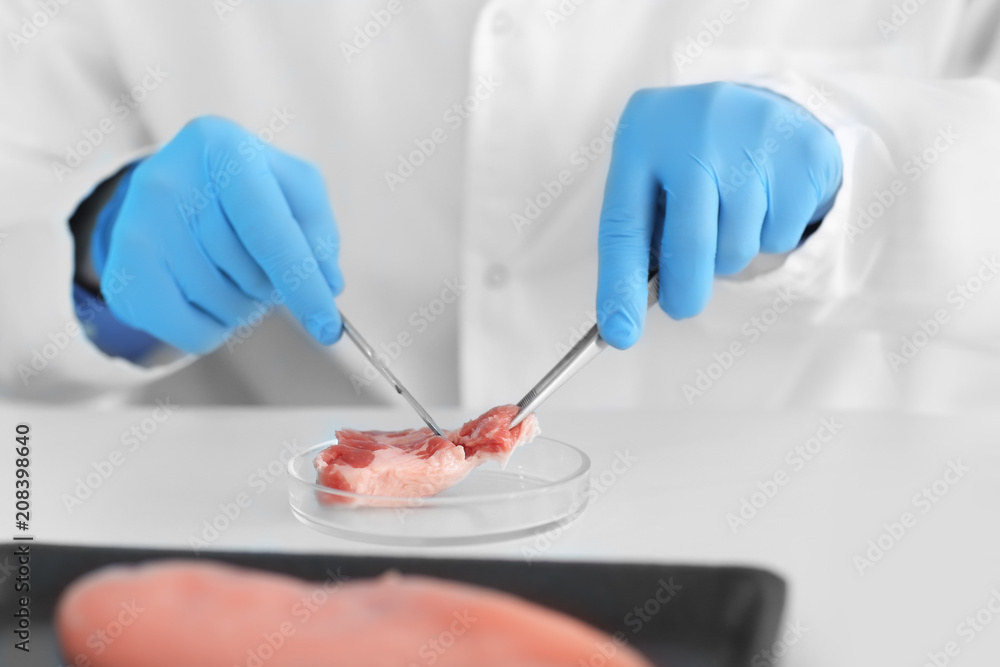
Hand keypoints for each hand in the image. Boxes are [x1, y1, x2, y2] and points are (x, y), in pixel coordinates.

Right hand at [98, 116, 343, 353]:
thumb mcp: (294, 189)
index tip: (328, 327)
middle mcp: (170, 179)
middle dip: (271, 286)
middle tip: (263, 266)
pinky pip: (189, 332)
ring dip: (244, 306)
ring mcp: (138, 226)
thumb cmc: (247, 191)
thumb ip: (319, 232)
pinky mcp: (121, 272)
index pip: (270, 231)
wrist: (172, 191)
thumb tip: (326, 284)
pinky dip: (214, 329)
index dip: (303, 285)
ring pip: (222, 305)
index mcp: (222, 147)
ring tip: (232, 273)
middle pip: (250, 274)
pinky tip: (209, 298)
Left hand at [596, 82, 841, 348]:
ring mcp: (753, 138)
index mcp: (642, 136)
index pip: (624, 225)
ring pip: (737, 247)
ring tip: (728, 219)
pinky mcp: (802, 153)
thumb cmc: (690, 162)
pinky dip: (769, 236)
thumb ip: (644, 235)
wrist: (760, 106)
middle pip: (690, 244)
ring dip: (729, 255)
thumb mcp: (653, 180)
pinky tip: (763, 202)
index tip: (619, 334)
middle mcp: (695, 130)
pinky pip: (780, 235)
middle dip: (685, 290)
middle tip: (682, 305)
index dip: (620, 285)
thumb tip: (626, 317)